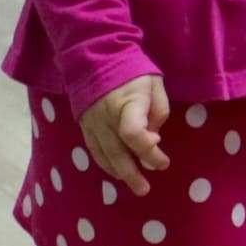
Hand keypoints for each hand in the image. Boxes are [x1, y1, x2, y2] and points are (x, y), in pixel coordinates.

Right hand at [79, 76, 169, 192]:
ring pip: (104, 154)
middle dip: (133, 172)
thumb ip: (158, 113)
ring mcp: (91, 122)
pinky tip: (117, 173)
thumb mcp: (156, 86)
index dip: (147, 149)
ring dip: (119, 173)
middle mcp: (105, 116)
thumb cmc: (133, 72)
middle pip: (117, 151)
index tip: (161, 156)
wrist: (98, 57)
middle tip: (146, 188)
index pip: (132, 133)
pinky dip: (106, 164)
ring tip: (136, 186)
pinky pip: (94, 150)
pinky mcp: (84, 126)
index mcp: (125, 103)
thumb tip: (154, 138)